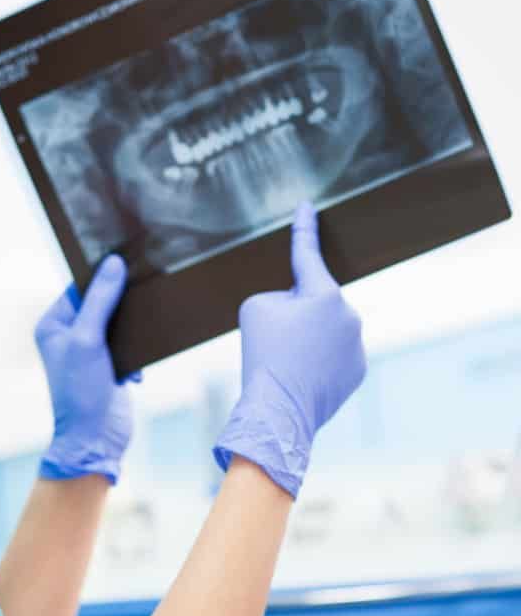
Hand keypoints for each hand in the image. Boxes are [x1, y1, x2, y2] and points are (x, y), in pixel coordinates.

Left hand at [36, 255, 142, 484]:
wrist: (96, 440)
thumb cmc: (81, 392)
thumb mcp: (88, 339)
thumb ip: (100, 300)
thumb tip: (113, 265)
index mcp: (53, 325)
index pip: (79, 288)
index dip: (100, 276)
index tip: (124, 261)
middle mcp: (68, 336)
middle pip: (100, 302)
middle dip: (119, 302)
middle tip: (140, 291)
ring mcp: (89, 351)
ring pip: (116, 323)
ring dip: (129, 329)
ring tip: (136, 334)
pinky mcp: (108, 365)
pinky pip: (127, 343)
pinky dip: (135, 351)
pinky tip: (133, 370)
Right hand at [213, 201, 365, 497]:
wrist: (277, 409)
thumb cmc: (262, 353)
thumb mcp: (256, 308)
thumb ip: (282, 296)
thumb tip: (300, 305)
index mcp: (324, 293)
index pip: (308, 253)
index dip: (305, 227)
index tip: (308, 206)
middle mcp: (349, 314)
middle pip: (314, 299)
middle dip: (296, 311)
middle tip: (276, 338)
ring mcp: (357, 344)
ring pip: (326, 328)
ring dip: (308, 336)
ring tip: (287, 361)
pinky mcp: (358, 370)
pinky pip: (335, 352)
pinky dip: (318, 359)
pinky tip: (302, 375)